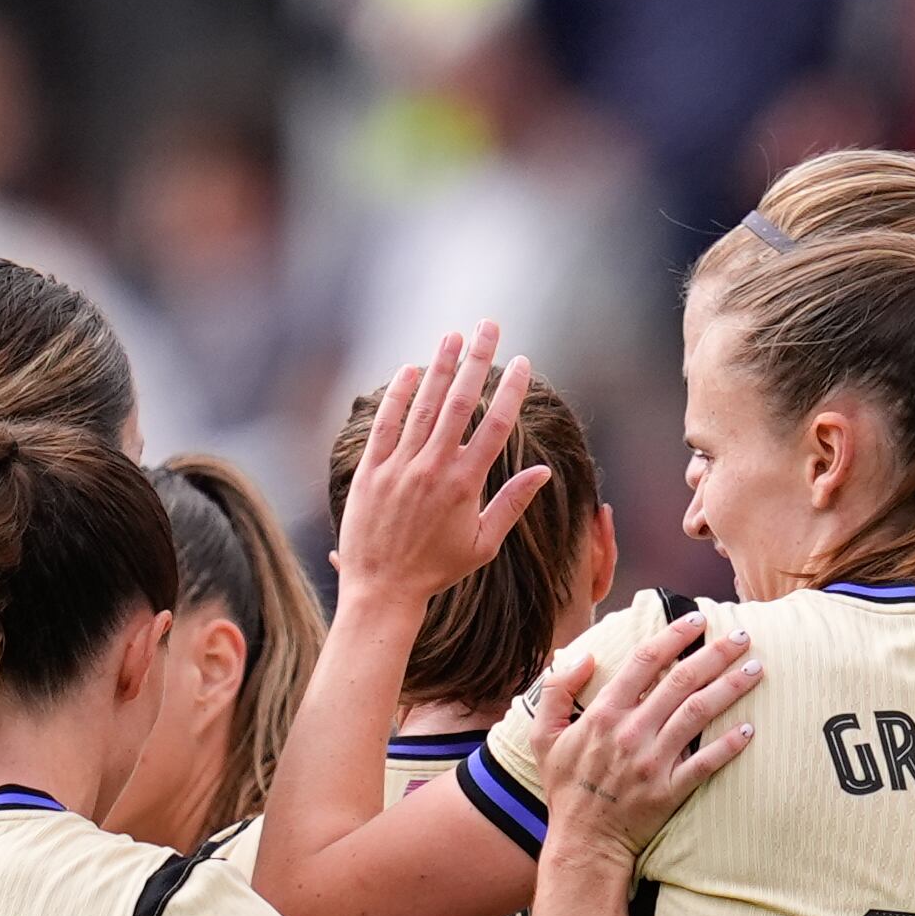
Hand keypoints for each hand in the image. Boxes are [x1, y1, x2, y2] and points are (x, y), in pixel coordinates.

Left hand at [332, 322, 548, 608]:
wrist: (382, 589)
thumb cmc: (437, 570)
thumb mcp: (483, 543)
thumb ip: (511, 503)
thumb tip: (543, 471)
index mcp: (465, 484)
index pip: (495, 425)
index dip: (510, 390)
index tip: (522, 362)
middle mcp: (433, 468)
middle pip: (460, 402)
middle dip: (477, 360)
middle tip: (488, 325)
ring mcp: (400, 466)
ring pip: (423, 405)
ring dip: (440, 367)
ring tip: (453, 336)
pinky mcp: (371, 470)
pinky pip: (386, 423)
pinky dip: (397, 395)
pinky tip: (410, 371)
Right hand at [535, 614, 761, 855]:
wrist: (583, 842)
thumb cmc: (565, 787)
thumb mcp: (543, 735)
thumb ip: (556, 690)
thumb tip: (582, 654)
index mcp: (604, 714)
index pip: (645, 661)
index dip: (674, 636)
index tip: (698, 620)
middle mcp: (631, 733)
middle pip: (681, 681)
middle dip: (716, 654)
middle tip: (743, 636)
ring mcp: (652, 762)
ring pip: (699, 714)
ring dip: (730, 688)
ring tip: (756, 669)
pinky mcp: (670, 790)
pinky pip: (705, 763)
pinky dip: (729, 745)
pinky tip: (750, 728)